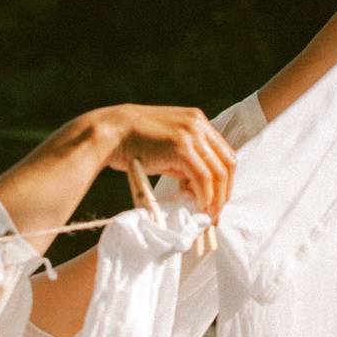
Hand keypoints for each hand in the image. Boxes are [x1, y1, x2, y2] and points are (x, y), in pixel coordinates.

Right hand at [99, 104, 236, 213]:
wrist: (109, 133)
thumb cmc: (131, 143)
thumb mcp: (165, 148)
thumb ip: (184, 161)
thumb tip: (197, 187)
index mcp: (197, 120)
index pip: (224, 153)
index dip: (225, 180)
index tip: (218, 200)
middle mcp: (198, 124)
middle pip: (227, 162)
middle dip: (225, 191)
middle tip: (217, 213)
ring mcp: (191, 133)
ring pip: (217, 172)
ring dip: (216, 198)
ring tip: (209, 215)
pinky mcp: (181, 147)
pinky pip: (202, 177)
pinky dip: (204, 195)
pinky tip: (200, 207)